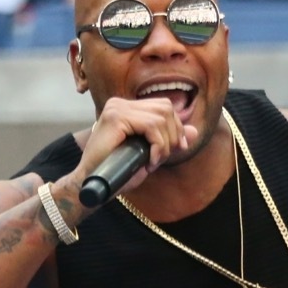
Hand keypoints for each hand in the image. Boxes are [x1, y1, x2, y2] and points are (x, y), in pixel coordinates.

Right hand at [66, 97, 199, 195]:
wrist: (92, 184)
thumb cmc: (118, 171)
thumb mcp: (150, 153)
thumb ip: (170, 140)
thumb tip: (194, 131)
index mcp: (127, 107)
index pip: (164, 106)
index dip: (177, 127)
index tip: (178, 149)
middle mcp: (120, 103)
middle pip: (166, 108)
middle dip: (173, 135)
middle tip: (162, 158)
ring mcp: (117, 108)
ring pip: (161, 117)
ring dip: (164, 144)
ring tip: (154, 161)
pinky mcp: (115, 118)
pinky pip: (151, 126)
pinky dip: (158, 146)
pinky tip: (150, 162)